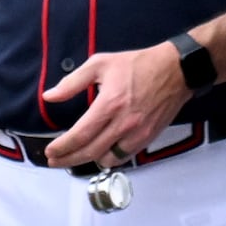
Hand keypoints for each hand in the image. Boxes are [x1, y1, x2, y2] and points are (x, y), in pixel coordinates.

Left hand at [37, 42, 192, 168]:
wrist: (176, 70)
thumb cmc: (138, 65)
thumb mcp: (100, 64)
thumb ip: (72, 82)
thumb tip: (50, 96)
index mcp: (110, 103)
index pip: (80, 134)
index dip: (62, 147)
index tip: (50, 151)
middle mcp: (124, 123)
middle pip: (90, 151)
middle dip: (68, 159)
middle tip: (54, 161)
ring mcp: (138, 133)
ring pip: (108, 159)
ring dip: (88, 161)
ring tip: (75, 156)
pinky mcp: (148, 138)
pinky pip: (124, 157)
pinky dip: (109, 159)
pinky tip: (99, 153)